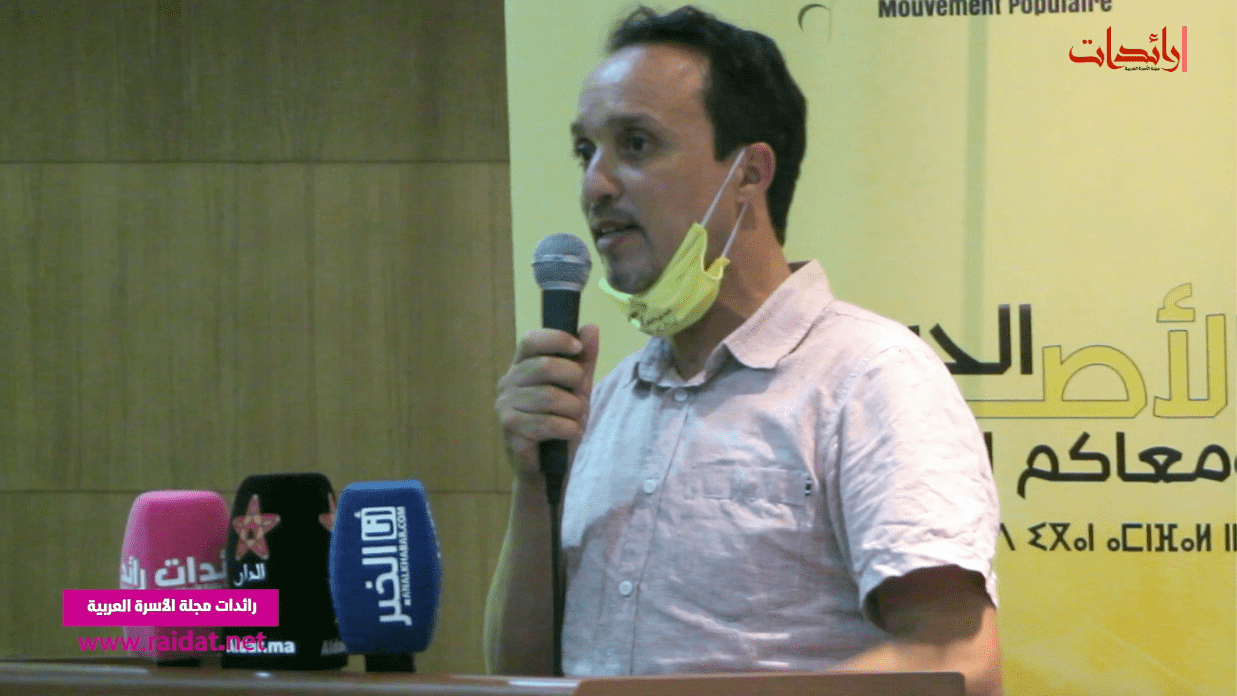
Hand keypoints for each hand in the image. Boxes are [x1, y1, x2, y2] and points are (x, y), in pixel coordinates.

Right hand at [495, 324, 599, 482]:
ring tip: (574, 419)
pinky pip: (547, 422)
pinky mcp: (510, 429)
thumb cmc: (560, 423)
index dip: (556, 339)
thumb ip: (584, 360)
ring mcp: (505, 406)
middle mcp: (507, 382)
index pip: (531, 340)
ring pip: (549, 397)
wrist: (550, 467)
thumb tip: (590, 327)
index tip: (577, 349)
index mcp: (521, 367)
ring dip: (573, 410)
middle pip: (544, 366)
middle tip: (579, 398)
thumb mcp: (577, 388)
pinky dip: (568, 428)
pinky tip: (569, 433)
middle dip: (573, 380)